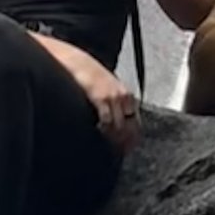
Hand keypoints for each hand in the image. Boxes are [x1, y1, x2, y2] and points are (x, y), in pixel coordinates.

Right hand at [44, 38, 139, 152]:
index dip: (132, 140)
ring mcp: (113, 97)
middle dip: (124, 142)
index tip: (126, 150)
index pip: (136, 124)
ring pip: (120, 127)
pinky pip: (107, 120)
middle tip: (116, 153)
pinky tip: (98, 133)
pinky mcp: (101, 97)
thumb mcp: (106, 90)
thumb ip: (113, 105)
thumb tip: (113, 126)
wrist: (77, 61)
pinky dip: (104, 130)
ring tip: (106, 146)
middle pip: (131, 128)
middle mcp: (124, 97)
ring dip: (114, 139)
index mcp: (127, 97)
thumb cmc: (89, 77)